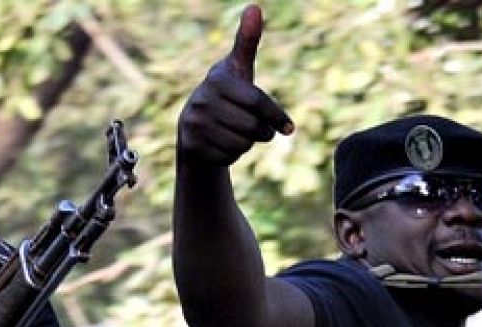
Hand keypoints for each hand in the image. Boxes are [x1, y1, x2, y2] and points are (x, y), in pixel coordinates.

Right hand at [177, 4, 294, 167]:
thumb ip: (247, 41)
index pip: (257, 102)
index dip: (276, 116)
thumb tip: (254, 7)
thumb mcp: (238, 69)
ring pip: (241, 144)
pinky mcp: (192, 146)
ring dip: (247, 144)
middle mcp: (202, 100)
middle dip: (261, 132)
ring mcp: (194, 125)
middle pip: (251, 126)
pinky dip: (231, 155)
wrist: (193, 125)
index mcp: (217, 80)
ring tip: (237, 134)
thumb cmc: (226, 94)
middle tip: (257, 129)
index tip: (289, 129)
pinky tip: (222, 144)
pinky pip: (227, 157)